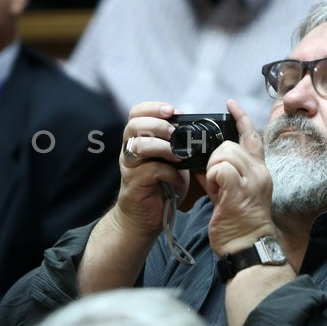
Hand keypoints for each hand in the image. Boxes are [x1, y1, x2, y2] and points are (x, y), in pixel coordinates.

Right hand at [112, 101, 187, 243]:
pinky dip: (169, 172)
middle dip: (158, 125)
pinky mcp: (134, 185)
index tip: (172, 110)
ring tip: (179, 155)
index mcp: (137, 139)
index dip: (152, 108)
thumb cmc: (161, 185)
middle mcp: (129, 150)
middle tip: (175, 133)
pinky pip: (150, 171)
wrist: (145, 217)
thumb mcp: (171, 159)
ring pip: (139, 146)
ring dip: (163, 147)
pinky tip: (178, 178)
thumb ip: (177, 143)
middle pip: (134, 126)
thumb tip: (197, 127)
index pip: (136, 114)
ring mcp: (129, 168)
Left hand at [201, 99, 275, 252]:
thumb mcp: (230, 194)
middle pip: (230, 144)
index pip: (252, 137)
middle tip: (215, 181)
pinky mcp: (240, 189)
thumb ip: (221, 175)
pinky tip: (215, 193)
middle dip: (215, 159)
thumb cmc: (239, 225)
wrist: (247, 247)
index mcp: (259, 171)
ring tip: (216, 189)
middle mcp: (259, 172)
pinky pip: (219, 168)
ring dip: (212, 169)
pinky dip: (211, 178)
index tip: (231, 105)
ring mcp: (252, 180)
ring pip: (223, 153)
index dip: (241, 119)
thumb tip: (203, 163)